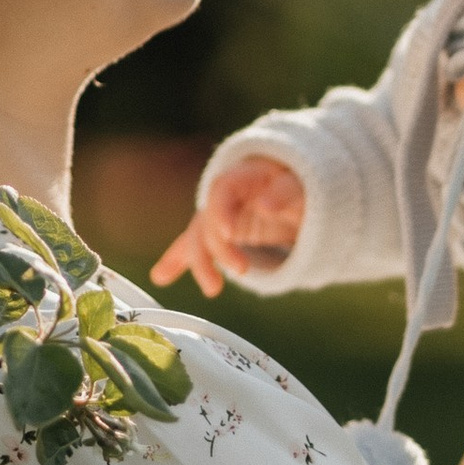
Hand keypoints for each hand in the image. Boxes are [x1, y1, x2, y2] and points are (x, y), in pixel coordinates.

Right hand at [150, 153, 306, 296]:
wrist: (298, 190)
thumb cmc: (303, 185)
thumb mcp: (303, 187)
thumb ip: (286, 192)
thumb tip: (266, 204)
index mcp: (243, 174)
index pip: (222, 189)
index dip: (221, 211)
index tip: (230, 234)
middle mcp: (225, 194)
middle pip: (208, 217)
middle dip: (217, 248)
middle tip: (241, 270)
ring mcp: (219, 213)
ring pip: (199, 236)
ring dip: (199, 262)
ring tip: (212, 290)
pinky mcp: (219, 231)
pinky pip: (196, 244)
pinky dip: (179, 260)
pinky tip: (160, 277)